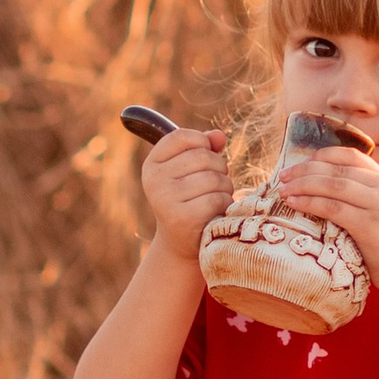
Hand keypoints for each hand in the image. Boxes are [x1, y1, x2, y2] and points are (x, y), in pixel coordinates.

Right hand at [143, 126, 231, 262]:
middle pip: (203, 156)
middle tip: (216, 181)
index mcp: (152, 164)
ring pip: (214, 178)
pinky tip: (217, 211)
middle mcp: (154, 181)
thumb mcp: (189, 170)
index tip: (206, 153)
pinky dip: (225, 204)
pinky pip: (217, 199)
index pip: (181, 136)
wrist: (180, 242)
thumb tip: (219, 136)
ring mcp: (166, 200)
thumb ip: (204, 147)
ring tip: (217, 196)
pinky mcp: (182, 219)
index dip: (202, 141)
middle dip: (219, 167)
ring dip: (225, 186)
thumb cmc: (189, 198)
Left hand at [270, 145, 378, 289]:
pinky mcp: (369, 225)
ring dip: (303, 185)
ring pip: (332, 185)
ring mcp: (378, 204)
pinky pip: (332, 208)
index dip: (323, 156)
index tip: (301, 163)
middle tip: (282, 176)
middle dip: (305, 170)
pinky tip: (294, 203)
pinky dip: (309, 203)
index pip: (351, 156)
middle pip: (337, 169)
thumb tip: (323, 188)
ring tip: (283, 190)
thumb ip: (361, 196)